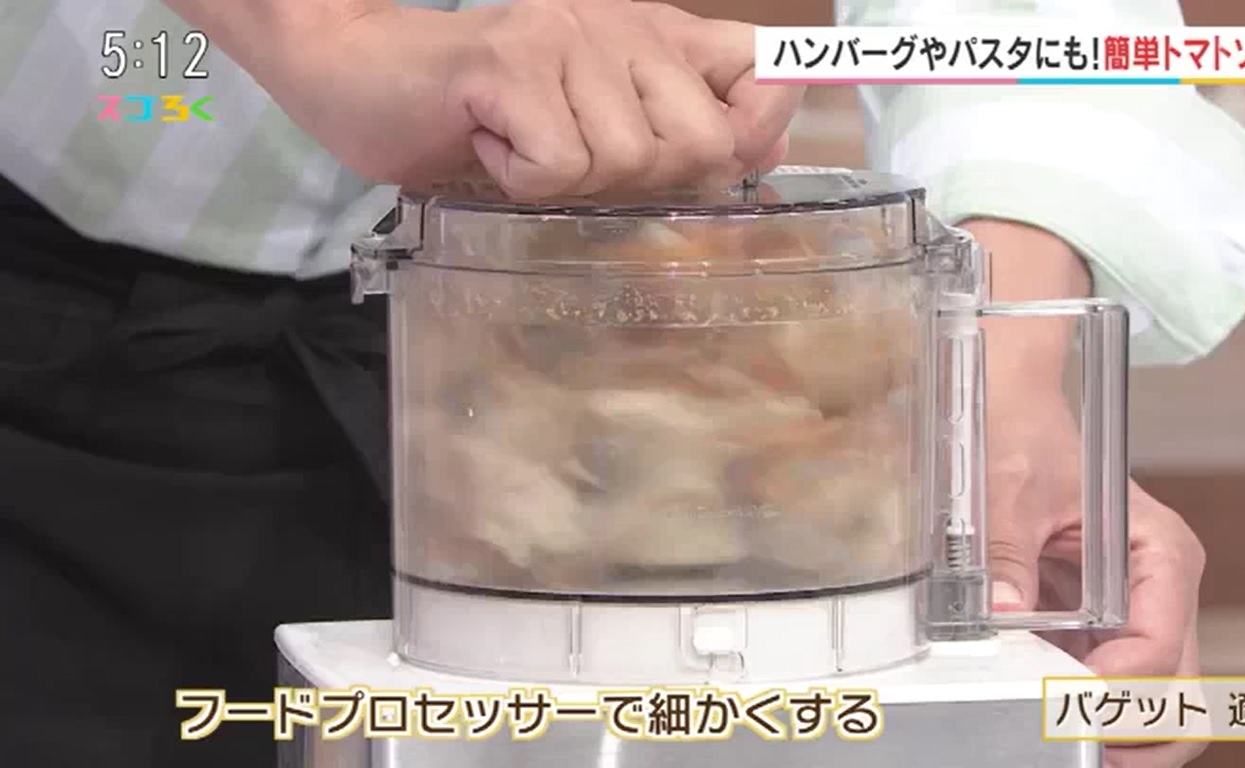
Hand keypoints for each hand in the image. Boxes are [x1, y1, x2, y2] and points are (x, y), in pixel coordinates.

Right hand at [236, 0, 802, 196]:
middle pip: (705, 142)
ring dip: (572, 183)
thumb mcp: (595, 123)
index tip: (747, 155)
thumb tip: (762, 154)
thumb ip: (675, 131)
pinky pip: (562, 168)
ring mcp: (568, 41)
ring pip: (629, 162)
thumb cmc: (486, 114)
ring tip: (523, 143)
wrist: (364, 75)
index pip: (758, 64)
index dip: (767, 118)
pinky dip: (522, 182)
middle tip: (581, 161)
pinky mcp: (513, 68)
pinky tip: (492, 146)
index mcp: (651, 34)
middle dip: (648, 181)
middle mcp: (621, 26)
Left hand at [957, 219, 1207, 767]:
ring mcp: (1128, 607)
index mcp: (1158, 551)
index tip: (1068, 701)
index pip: (1160, 644)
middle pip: (1174, 686)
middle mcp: (1156, 585)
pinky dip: (1076, 700)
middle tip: (1080, 746)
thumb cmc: (1021, 433)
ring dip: (1107, 721)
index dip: (1118, 685)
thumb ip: (1005, 552)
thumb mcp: (1005, 489)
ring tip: (1054, 732)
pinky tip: (1037, 701)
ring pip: (1145, 693)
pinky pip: (1099, 676)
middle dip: (1135, 728)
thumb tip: (1003, 611)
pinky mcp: (1095, 619)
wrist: (1005, 406)